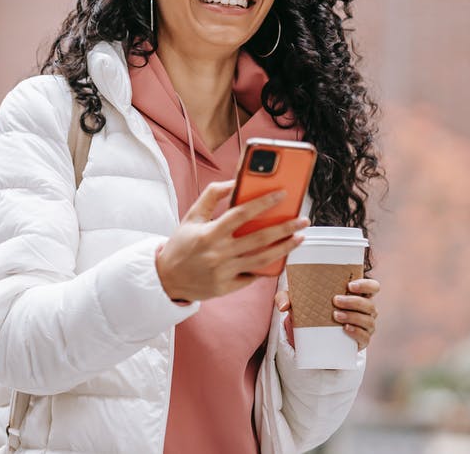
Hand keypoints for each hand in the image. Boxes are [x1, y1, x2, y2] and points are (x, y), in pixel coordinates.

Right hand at [155, 180, 308, 302]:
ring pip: (262, 259)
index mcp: (209, 233)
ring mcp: (224, 273)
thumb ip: (212, 196)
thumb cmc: (180, 244)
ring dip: (285, 248)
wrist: (166, 278)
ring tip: (299, 238)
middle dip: (285, 227)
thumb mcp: (191, 217)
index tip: (282, 194)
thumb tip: (234, 182)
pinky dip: (267, 267)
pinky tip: (280, 257)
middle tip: (303, 220)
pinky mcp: (227, 287)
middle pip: (259, 238)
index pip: (241, 214)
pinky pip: (253, 276)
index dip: (263, 203)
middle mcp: (218, 253)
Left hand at [275, 278, 380, 350]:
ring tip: (336, 315)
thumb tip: (283, 306)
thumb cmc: (313, 310)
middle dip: (354, 301)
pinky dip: (356, 332)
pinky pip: (365, 337)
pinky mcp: (362, 341)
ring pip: (368, 320)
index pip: (373, 287)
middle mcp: (366, 310)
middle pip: (370, 304)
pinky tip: (345, 328)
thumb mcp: (298, 302)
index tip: (350, 285)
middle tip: (335, 300)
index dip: (366, 284)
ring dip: (353, 316)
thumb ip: (286, 298)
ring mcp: (366, 326)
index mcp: (358, 295)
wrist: (317, 336)